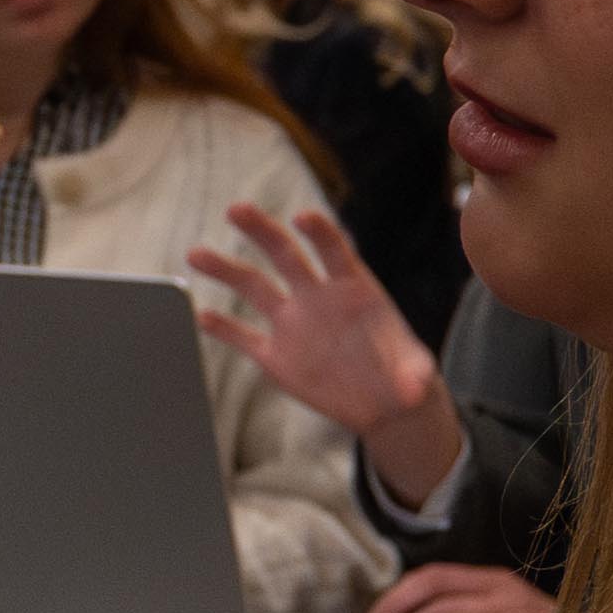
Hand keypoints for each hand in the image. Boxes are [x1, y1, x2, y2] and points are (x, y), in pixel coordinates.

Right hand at [186, 202, 455, 502]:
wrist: (383, 403)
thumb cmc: (405, 377)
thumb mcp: (417, 375)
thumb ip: (414, 375)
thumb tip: (413, 390)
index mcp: (353, 289)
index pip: (334, 251)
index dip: (319, 234)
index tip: (302, 218)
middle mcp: (317, 297)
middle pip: (285, 255)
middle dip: (262, 231)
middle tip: (237, 209)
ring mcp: (293, 324)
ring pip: (254, 288)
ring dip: (226, 270)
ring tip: (196, 253)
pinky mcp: (276, 355)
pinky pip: (244, 336)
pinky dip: (222, 328)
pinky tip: (201, 316)